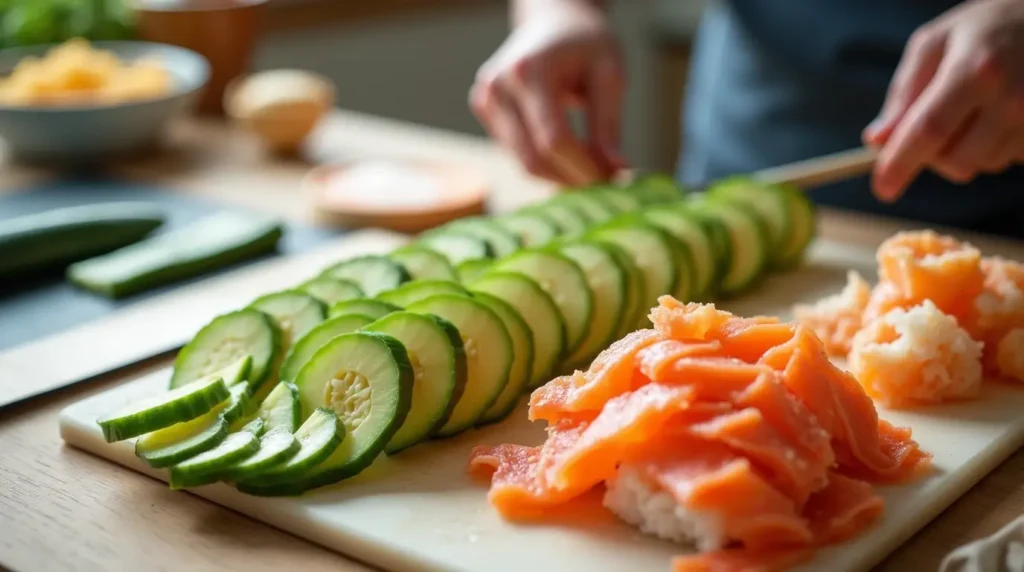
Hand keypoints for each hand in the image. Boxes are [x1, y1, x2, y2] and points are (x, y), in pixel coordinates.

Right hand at [469, 0, 625, 185]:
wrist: (553, 20)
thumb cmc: (585, 42)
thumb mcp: (608, 76)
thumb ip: (608, 126)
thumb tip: (616, 172)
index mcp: (529, 70)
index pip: (554, 138)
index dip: (584, 168)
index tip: (614, 182)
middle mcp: (497, 86)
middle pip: (533, 157)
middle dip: (571, 179)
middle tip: (605, 186)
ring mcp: (485, 99)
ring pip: (523, 161)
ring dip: (559, 176)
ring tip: (592, 173)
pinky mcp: (483, 110)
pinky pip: (516, 152)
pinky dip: (545, 163)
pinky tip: (570, 160)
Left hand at [863, 0, 1023, 200]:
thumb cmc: (985, 29)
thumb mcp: (934, 43)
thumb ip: (903, 93)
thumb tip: (877, 140)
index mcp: (976, 71)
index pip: (929, 131)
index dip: (900, 164)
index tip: (882, 188)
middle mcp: (1011, 99)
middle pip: (954, 161)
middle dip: (931, 155)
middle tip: (932, 126)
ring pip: (980, 166)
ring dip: (963, 150)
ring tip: (973, 109)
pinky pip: (1004, 160)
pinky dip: (990, 147)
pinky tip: (997, 114)